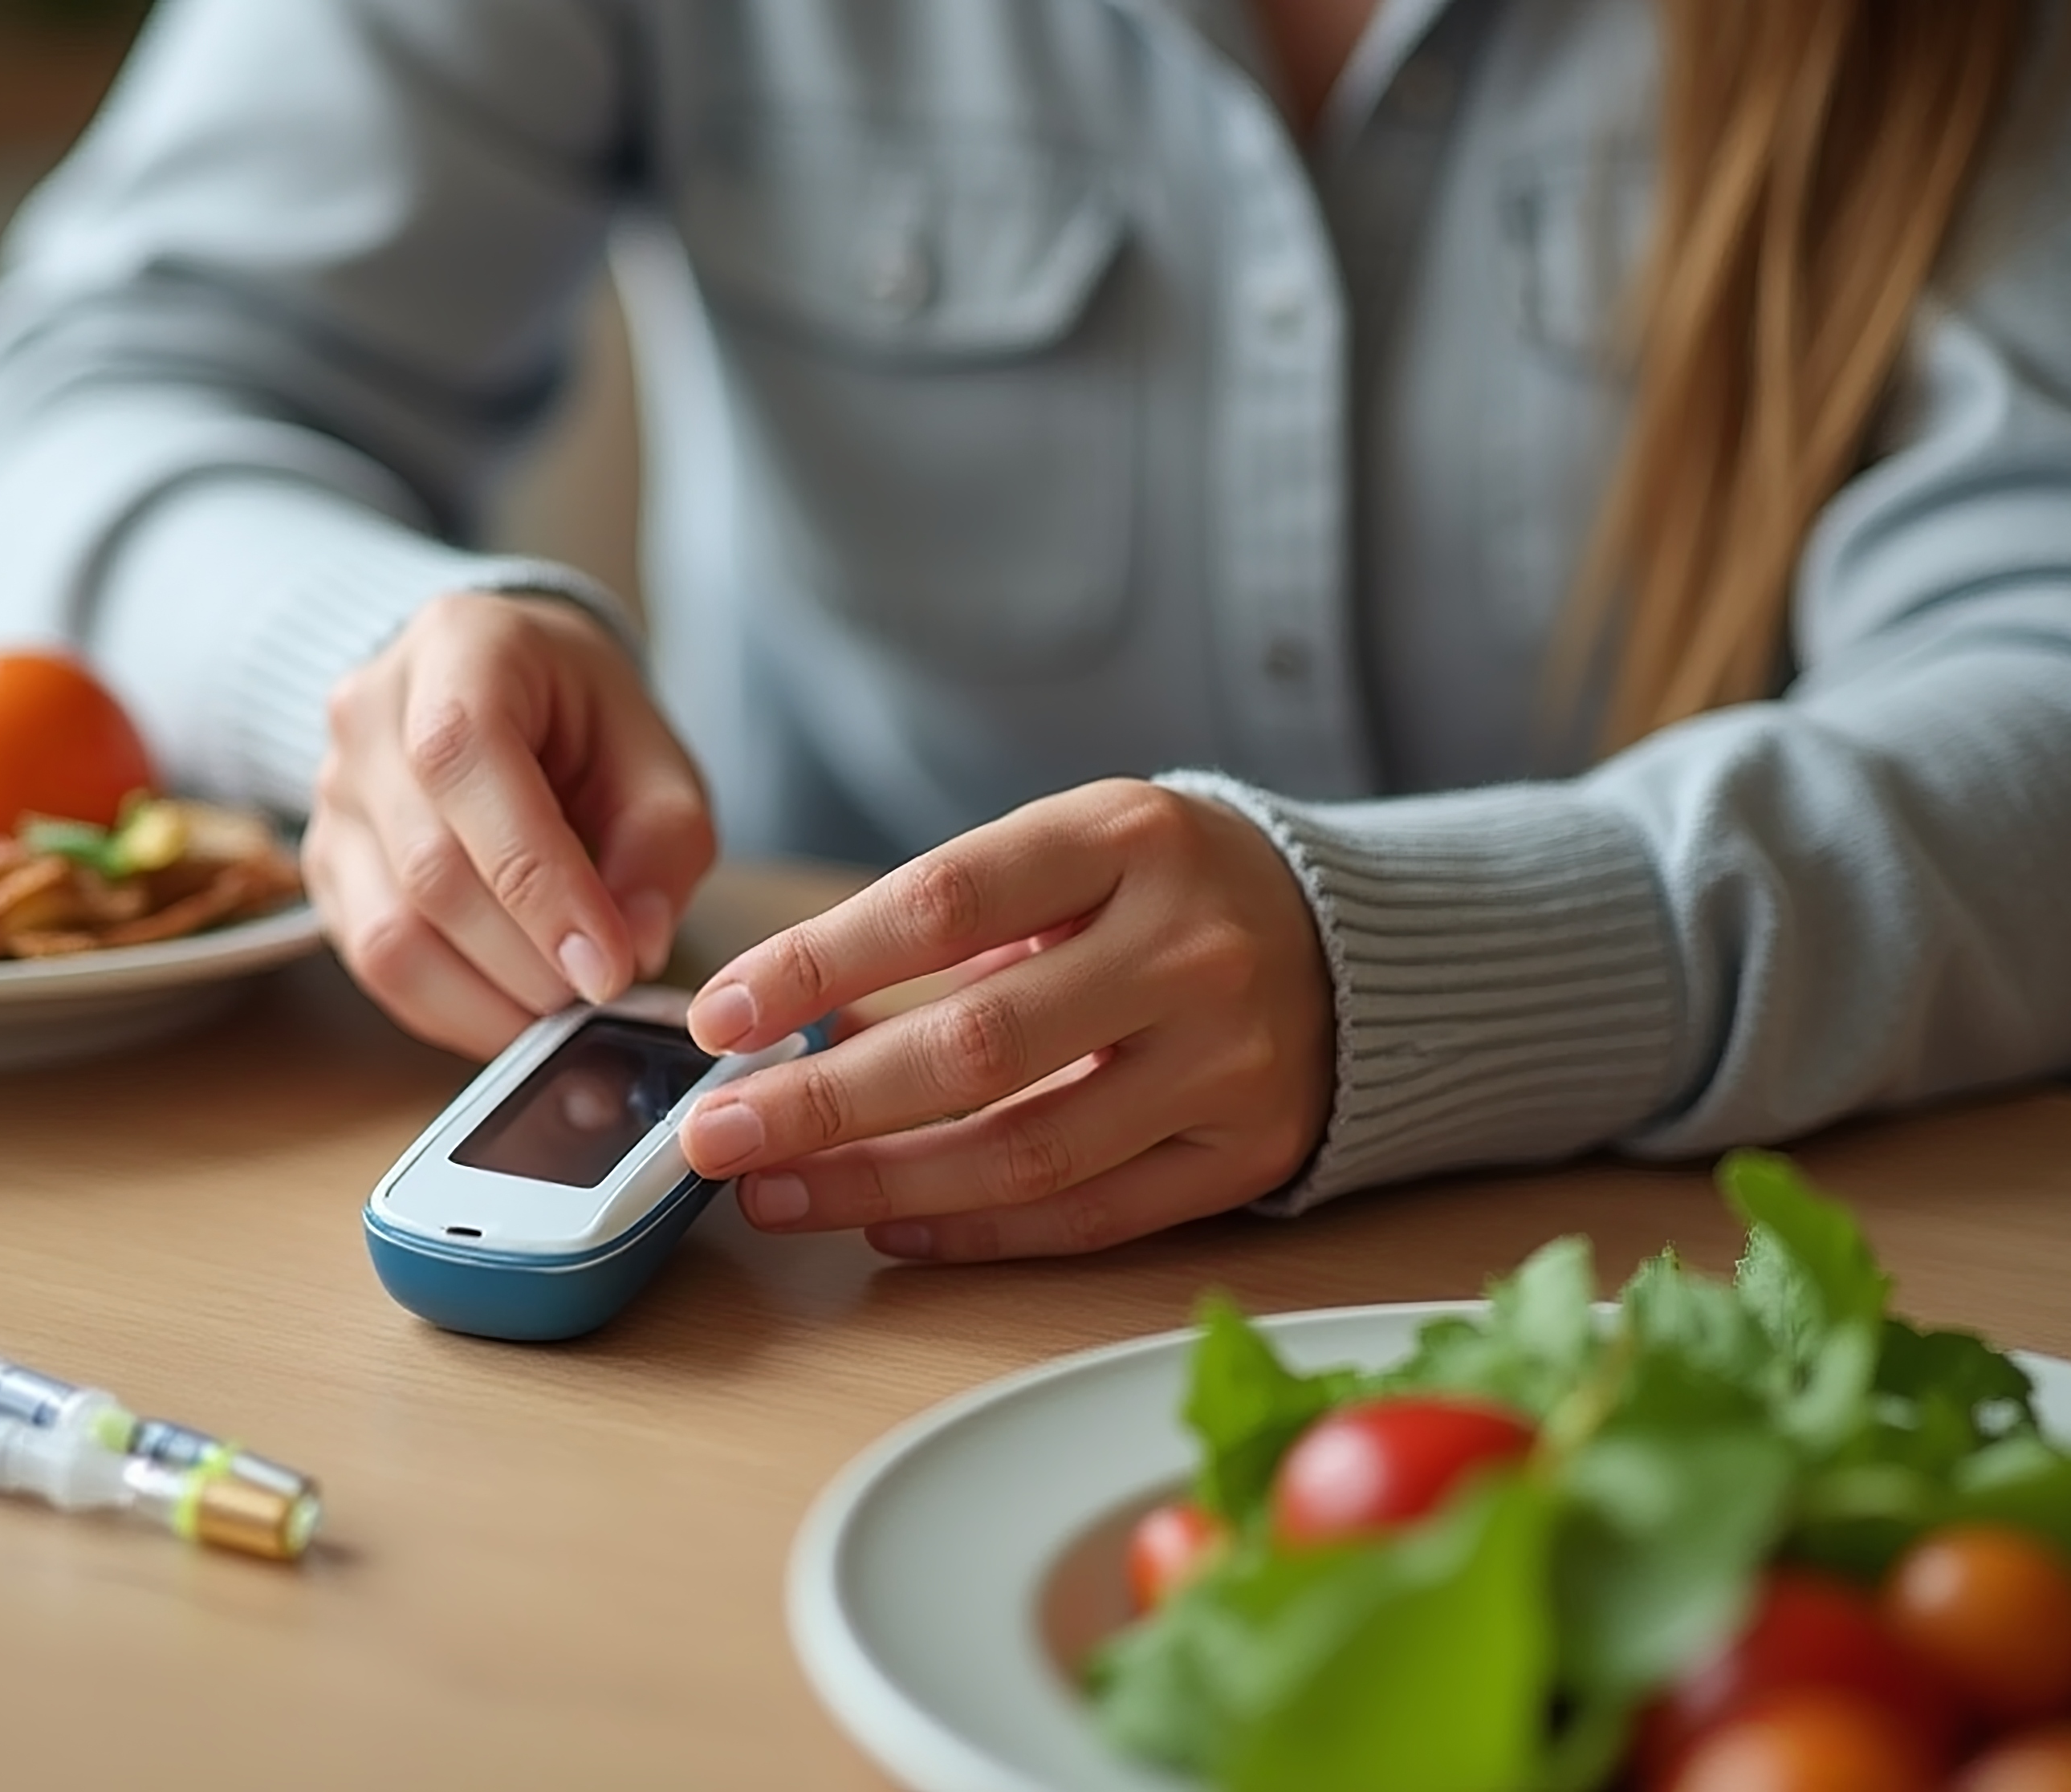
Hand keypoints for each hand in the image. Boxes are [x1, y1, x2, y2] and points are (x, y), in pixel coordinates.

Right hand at [304, 592, 716, 1056]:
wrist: (498, 696)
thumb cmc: (577, 719)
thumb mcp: (652, 755)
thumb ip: (660, 844)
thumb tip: (633, 944)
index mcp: (457, 646)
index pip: (465, 760)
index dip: (539, 879)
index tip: (608, 964)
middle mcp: (368, 715)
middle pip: (430, 866)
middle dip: (528, 956)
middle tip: (601, 990)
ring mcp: (332, 796)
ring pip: (390, 932)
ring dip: (488, 998)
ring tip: (560, 1007)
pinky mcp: (323, 869)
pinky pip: (372, 966)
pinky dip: (451, 1008)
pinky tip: (511, 1006)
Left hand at [675, 781, 1333, 1260]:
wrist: (1356, 939)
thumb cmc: (1163, 890)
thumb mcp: (1071, 853)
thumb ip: (939, 927)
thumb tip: (777, 1021)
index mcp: (1128, 837)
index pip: (942, 903)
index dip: (816, 962)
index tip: (718, 1013)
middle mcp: (1188, 946)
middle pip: (975, 1044)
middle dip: (823, 1101)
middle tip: (715, 1135)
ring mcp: (1229, 1058)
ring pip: (1028, 1149)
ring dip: (879, 1181)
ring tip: (772, 1193)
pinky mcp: (1249, 1151)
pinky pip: (1091, 1214)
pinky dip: (976, 1228)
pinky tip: (884, 1222)